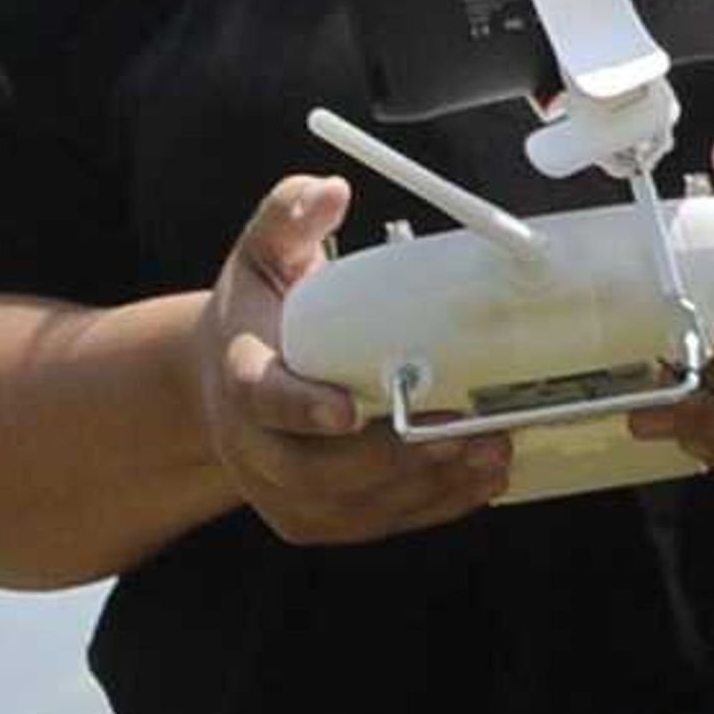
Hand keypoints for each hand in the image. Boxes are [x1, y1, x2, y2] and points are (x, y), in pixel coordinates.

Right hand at [197, 174, 510, 542]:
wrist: (224, 378)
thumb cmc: (260, 311)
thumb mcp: (263, 251)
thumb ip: (287, 214)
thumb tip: (327, 190)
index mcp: (241, 376)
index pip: (264, 398)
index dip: (303, 408)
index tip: (349, 410)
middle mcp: (253, 444)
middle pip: (312, 471)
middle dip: (389, 458)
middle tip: (459, 431)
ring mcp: (281, 487)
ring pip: (346, 507)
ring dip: (421, 488)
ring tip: (489, 451)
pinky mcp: (313, 513)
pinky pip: (369, 523)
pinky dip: (427, 508)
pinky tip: (479, 479)